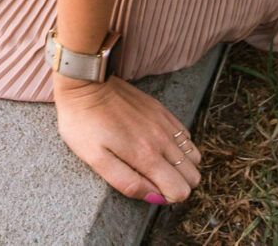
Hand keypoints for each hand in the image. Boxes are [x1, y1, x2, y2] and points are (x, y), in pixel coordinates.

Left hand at [53, 75, 201, 204]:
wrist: (86, 80)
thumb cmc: (83, 122)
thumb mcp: (95, 160)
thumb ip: (127, 182)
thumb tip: (154, 197)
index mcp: (146, 156)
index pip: (180, 191)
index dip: (168, 197)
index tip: (151, 191)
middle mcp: (162, 140)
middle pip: (193, 175)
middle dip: (178, 184)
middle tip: (154, 180)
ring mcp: (164, 123)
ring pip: (193, 156)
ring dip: (181, 166)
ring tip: (157, 164)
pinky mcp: (161, 110)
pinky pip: (185, 135)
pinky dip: (179, 146)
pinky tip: (159, 146)